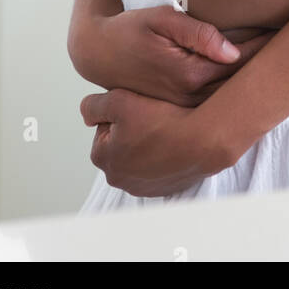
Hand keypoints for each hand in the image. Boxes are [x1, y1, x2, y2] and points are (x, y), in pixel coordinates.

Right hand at [70, 5, 273, 106]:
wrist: (101, 53)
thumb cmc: (132, 28)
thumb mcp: (161, 20)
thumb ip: (197, 33)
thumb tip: (232, 51)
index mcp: (190, 73)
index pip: (240, 62)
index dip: (265, 48)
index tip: (286, 32)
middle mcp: (190, 96)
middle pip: (240, 84)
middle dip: (267, 66)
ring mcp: (185, 106)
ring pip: (231, 97)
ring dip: (255, 81)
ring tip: (282, 61)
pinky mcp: (180, 107)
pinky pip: (217, 101)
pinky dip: (237, 91)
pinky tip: (254, 79)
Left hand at [80, 88, 235, 196]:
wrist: (201, 140)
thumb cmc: (161, 121)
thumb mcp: (118, 99)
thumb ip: (94, 105)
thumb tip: (87, 112)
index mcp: (102, 158)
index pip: (104, 128)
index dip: (120, 113)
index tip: (138, 109)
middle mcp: (119, 179)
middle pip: (120, 144)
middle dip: (132, 131)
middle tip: (151, 117)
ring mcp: (142, 187)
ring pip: (139, 157)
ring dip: (147, 144)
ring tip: (164, 129)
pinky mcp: (163, 189)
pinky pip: (157, 168)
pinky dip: (162, 156)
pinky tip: (172, 142)